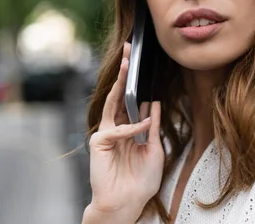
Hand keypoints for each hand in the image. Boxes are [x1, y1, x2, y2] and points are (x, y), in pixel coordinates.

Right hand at [84, 42, 163, 221]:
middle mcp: (116, 127)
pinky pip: (117, 129)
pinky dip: (132, 127)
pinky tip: (143, 123)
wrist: (127, 203)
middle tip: (128, 51)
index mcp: (128, 128)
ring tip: (127, 65)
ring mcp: (106, 133)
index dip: (134, 82)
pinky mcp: (99, 142)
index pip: (131, 100)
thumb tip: (155, 105)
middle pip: (119, 94)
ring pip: (113, 102)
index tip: (139, 63)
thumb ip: (153, 128)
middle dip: (124, 73)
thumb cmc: (140, 181)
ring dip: (120, 83)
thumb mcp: (154, 150)